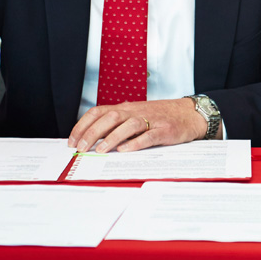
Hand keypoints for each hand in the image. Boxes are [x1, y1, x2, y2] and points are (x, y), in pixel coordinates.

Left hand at [68, 98, 208, 152]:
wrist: (189, 113)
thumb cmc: (159, 117)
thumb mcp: (135, 116)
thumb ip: (117, 125)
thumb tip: (92, 140)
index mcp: (126, 108)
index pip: (98, 112)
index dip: (83, 125)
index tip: (72, 141)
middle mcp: (135, 111)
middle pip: (109, 117)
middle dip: (92, 133)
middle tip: (81, 148)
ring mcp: (151, 120)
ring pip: (128, 125)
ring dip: (112, 138)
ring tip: (100, 151)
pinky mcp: (164, 130)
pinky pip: (149, 135)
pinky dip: (136, 143)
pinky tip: (125, 150)